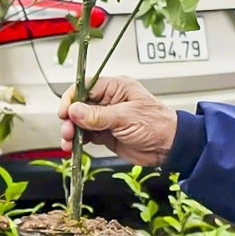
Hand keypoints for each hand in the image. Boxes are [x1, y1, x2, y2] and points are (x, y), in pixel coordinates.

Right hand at [56, 75, 177, 164]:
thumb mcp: (126, 118)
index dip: (72, 99)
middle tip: (68, 131)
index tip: (65, 112)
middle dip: (70, 119)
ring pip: (80, 122)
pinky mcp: (105, 133)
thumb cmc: (157, 125)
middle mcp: (109, 101)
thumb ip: (98, 115)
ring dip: (71, 132)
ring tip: (69, 142)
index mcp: (116, 88)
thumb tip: (75, 111)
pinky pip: (86, 134)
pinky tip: (74, 147)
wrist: (169, 147)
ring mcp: (106, 118)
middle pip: (79, 106)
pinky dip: (78, 141)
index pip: (85, 87)